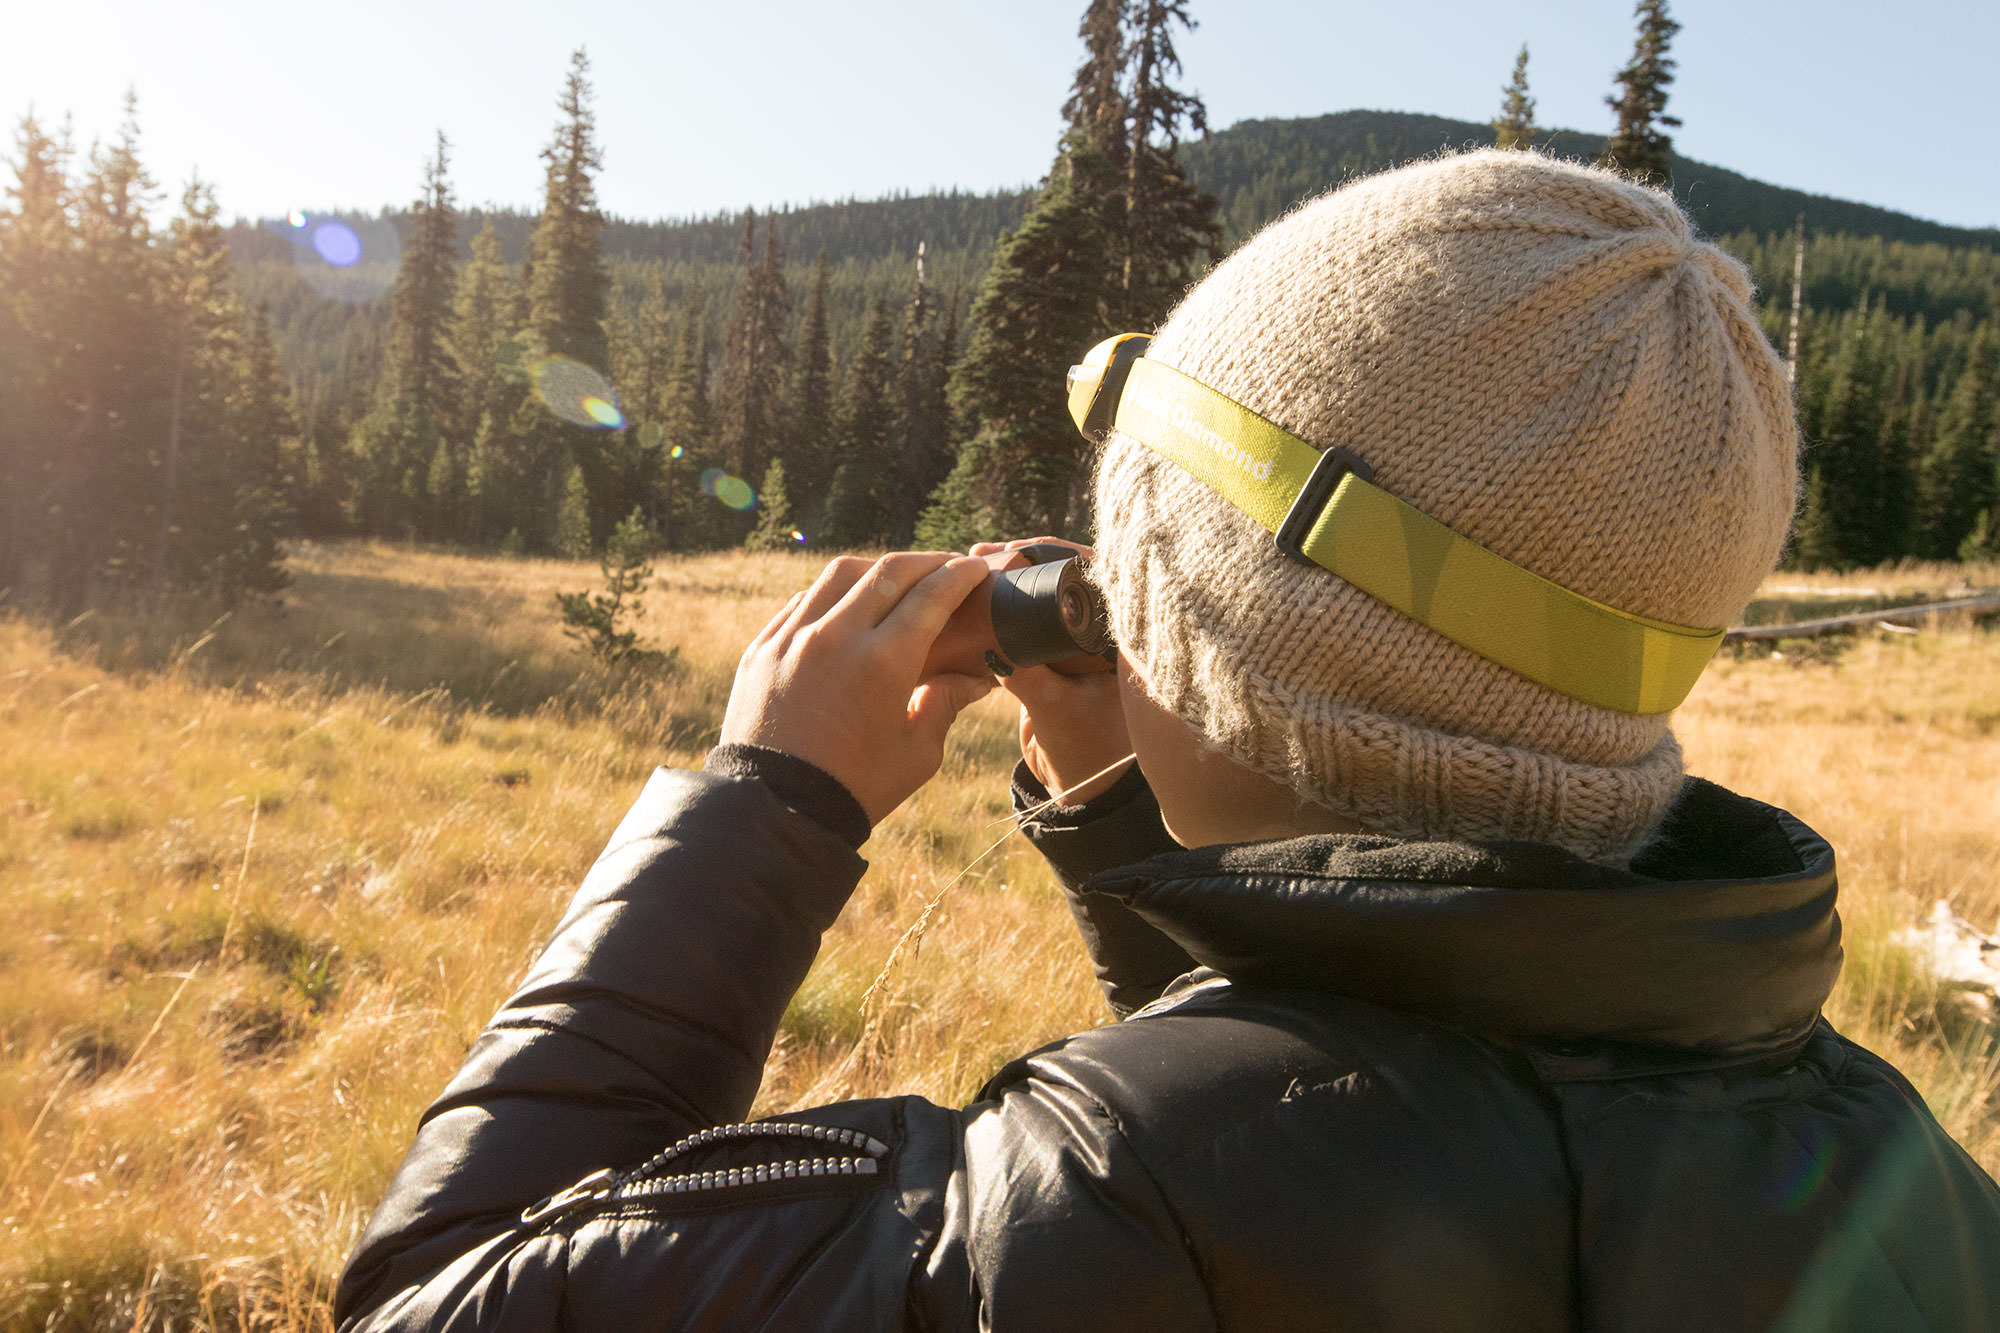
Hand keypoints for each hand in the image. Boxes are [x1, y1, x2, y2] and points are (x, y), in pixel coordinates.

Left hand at [720, 552, 995, 826]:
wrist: (775, 812)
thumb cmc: (856, 789)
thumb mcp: (917, 753)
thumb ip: (947, 704)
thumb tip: (978, 677)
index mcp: (883, 662)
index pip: (931, 596)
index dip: (960, 576)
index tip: (977, 569)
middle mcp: (835, 636)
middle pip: (889, 572)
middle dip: (926, 563)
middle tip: (947, 566)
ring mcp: (791, 638)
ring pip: (840, 575)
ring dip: (877, 570)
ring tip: (898, 580)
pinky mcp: (762, 648)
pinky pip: (802, 601)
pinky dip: (833, 595)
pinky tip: (848, 607)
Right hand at [968, 538, 1132, 803]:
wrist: (1081, 786)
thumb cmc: (1085, 751)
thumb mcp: (1052, 709)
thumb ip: (1026, 674)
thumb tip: (992, 639)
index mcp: (1124, 638)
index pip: (1100, 575)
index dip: (1060, 554)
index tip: (1018, 548)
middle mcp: (1109, 631)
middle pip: (1070, 575)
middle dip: (1028, 558)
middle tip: (987, 552)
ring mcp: (1083, 640)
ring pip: (1049, 594)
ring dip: (1013, 578)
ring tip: (975, 560)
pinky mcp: (1059, 653)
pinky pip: (1034, 618)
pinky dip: (1008, 605)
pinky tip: (977, 591)